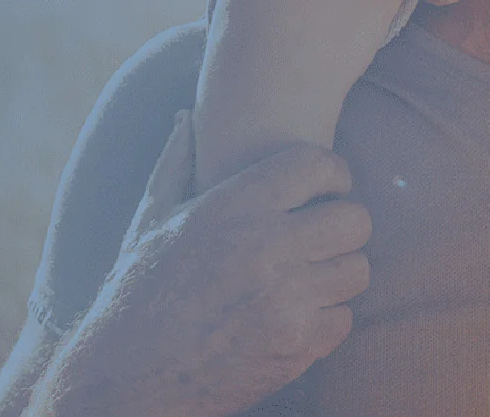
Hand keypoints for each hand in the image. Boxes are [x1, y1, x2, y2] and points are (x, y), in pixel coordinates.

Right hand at [37, 113, 372, 416]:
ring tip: (310, 274)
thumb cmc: (139, 289)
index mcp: (235, 206)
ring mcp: (287, 300)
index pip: (320, 166)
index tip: (325, 188)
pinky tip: (298, 313)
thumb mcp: (152, 218)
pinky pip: (345, 319)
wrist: (131, 374)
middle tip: (322, 233)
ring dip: (339, 271)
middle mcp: (268, 248)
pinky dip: (328, 318)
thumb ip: (177, 162)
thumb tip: (186, 116)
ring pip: (357, 270)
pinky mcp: (296, 347)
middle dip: (344, 223)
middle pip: (355, 218)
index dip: (332, 173)